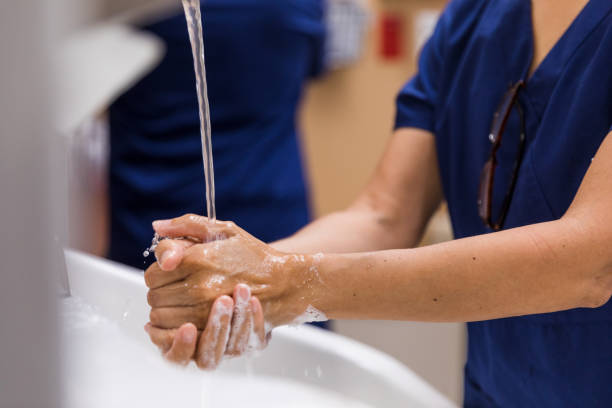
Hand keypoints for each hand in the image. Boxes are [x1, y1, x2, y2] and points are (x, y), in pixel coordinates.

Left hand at [144, 214, 324, 366]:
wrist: (282, 283)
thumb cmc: (253, 255)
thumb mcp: (224, 230)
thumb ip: (186, 225)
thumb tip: (156, 226)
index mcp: (197, 258)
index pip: (153, 274)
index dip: (160, 274)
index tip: (173, 273)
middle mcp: (199, 285)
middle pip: (154, 297)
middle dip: (161, 293)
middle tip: (178, 289)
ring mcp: (206, 309)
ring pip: (162, 317)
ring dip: (167, 312)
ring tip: (184, 304)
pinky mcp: (214, 327)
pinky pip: (177, 333)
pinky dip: (175, 328)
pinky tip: (187, 318)